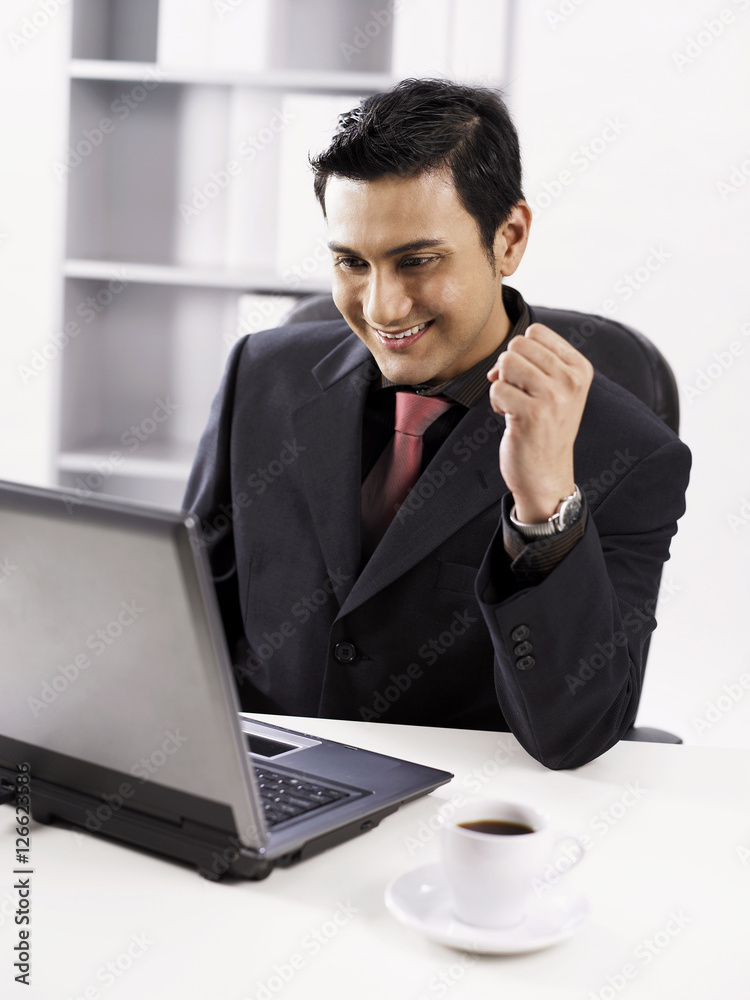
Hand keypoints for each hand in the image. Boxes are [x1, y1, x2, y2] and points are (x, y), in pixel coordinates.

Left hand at [487, 323, 593, 522]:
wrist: (547, 474)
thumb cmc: (545, 428)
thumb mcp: (555, 389)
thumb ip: (535, 362)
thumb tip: (502, 357)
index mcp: (579, 368)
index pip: (536, 331)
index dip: (521, 353)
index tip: (529, 379)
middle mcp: (571, 380)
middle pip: (517, 345)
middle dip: (508, 368)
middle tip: (519, 394)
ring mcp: (553, 397)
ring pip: (506, 363)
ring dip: (502, 385)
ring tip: (515, 405)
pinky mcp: (532, 414)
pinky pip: (496, 388)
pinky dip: (496, 403)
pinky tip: (511, 418)